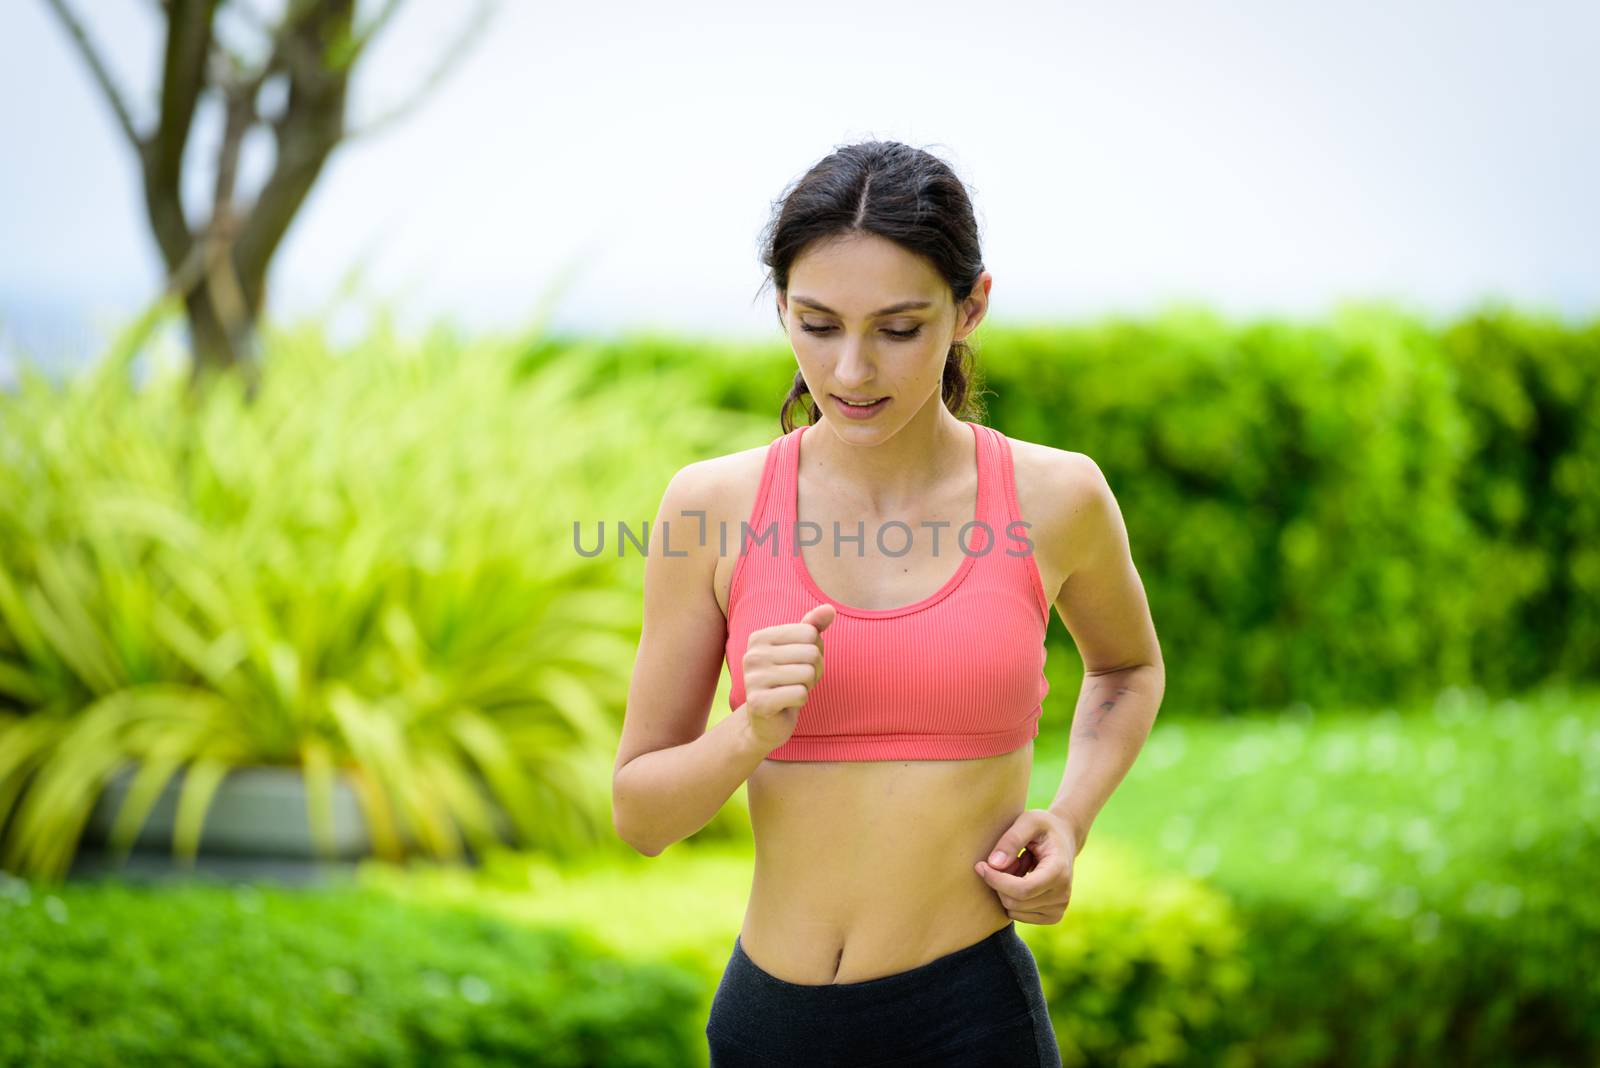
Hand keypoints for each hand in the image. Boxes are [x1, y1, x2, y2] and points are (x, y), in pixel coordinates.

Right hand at [741, 603, 835, 750]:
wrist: (766, 720)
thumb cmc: (786, 680)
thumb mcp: (800, 650)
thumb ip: (813, 627)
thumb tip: (830, 608)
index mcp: (760, 637)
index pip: (809, 633)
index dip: (815, 650)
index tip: (801, 663)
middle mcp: (752, 655)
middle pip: (811, 652)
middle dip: (815, 670)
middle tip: (800, 681)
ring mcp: (752, 679)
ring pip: (807, 673)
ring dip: (808, 686)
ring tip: (793, 690)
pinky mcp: (758, 702)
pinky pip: (800, 694)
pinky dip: (801, 701)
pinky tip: (788, 704)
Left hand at [974, 808, 1077, 924]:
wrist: (1064, 840)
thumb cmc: (1044, 828)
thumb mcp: (1029, 820)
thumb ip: (1011, 839)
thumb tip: (994, 864)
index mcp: (1059, 871)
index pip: (1023, 889)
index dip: (997, 881)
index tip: (980, 866)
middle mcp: (1063, 894)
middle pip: (1014, 901)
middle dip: (999, 882)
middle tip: (1004, 859)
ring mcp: (1058, 908)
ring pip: (1013, 909)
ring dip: (1005, 889)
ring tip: (1017, 866)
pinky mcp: (1052, 916)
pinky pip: (1018, 915)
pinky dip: (1012, 898)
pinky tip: (1021, 879)